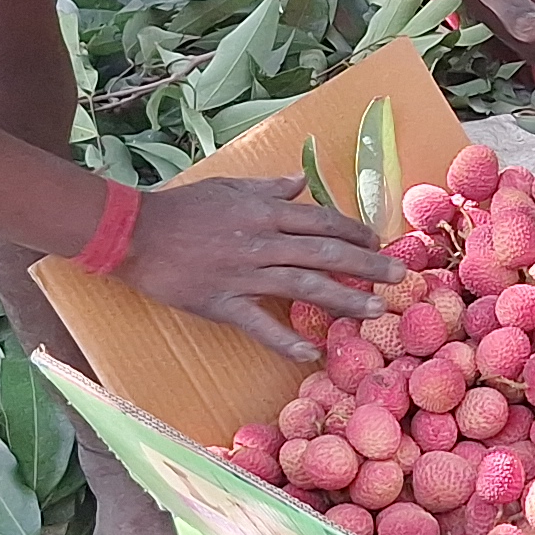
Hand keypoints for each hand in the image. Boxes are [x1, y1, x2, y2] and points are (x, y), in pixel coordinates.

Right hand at [116, 174, 400, 359]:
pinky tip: (311, 353)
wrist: (134, 231)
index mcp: (265, 211)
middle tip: (400, 277)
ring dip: (344, 299)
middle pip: (326, 252)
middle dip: (368, 265)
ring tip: (375, 311)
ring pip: (305, 286)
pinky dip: (287, 341)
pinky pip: (261, 325)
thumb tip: (301, 181)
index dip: (356, 232)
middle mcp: (262, 241)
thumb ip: (269, 187)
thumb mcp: (228, 186)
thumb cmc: (181, 207)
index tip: (380, 242)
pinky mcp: (222, 303)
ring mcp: (244, 274)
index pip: (323, 221)